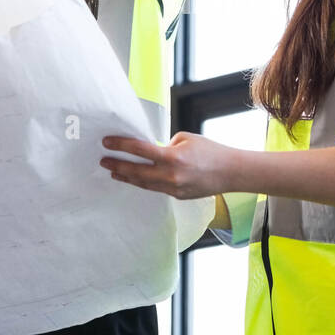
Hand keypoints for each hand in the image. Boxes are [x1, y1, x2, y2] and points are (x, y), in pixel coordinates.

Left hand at [100, 132, 236, 199]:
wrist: (230, 172)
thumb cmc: (210, 151)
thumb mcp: (186, 138)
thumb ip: (166, 145)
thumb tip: (150, 150)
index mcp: (173, 157)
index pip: (140, 150)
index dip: (120, 146)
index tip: (106, 142)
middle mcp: (170, 175)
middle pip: (136, 172)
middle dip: (117, 165)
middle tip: (103, 160)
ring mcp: (173, 188)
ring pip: (143, 183)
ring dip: (126, 177)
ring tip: (113, 171)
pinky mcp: (177, 196)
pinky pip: (155, 188)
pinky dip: (143, 183)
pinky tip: (134, 179)